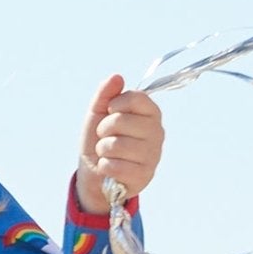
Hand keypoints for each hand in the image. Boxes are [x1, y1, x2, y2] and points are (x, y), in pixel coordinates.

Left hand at [76, 75, 163, 215]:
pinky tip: (109, 168)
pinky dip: (105, 167)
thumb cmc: (99, 140)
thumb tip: (117, 77)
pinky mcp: (145, 176)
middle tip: (105, 137)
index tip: (110, 111)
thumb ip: (106, 94)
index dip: (116, 104)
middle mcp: (157, 132)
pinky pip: (116, 166)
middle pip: (122, 121)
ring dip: (102, 150)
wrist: (95, 173)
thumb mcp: (98, 113)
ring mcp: (153, 155)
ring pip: (117, 145)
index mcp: (150, 113)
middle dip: (104, 129)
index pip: (137, 98)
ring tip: (107, 153)